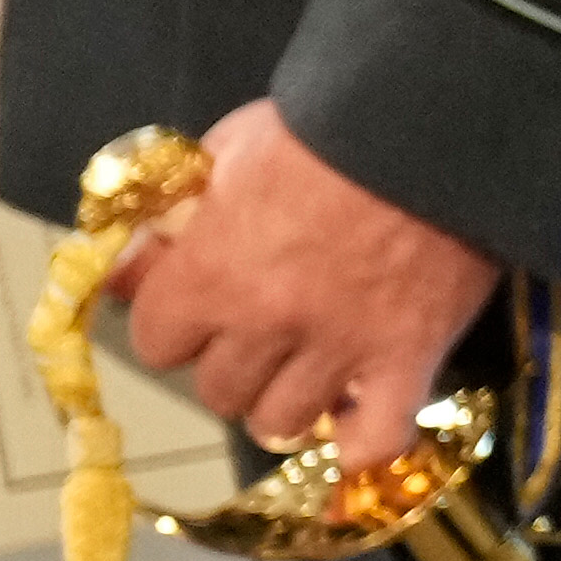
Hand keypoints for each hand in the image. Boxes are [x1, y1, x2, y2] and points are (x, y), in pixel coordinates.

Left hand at [108, 103, 498, 464]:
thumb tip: (124, 273)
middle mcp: (266, 323)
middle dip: (233, 361)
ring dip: (288, 399)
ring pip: (282, 422)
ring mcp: (339, 348)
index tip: (200, 303)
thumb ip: (170, 217)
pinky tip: (359, 413)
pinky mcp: (409, 358)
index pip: (156, 342)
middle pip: (218, 392)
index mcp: (212, 271)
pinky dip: (363, 438)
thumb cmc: (325, 126)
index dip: (176, 323)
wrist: (436, 122)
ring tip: (311, 366)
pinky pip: (375, 438)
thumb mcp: (226, 150)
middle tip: (263, 327)